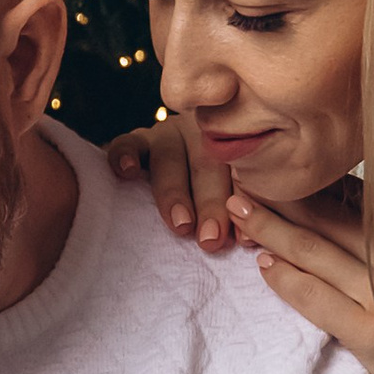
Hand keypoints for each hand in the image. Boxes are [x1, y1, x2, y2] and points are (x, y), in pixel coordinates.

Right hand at [108, 113, 241, 250]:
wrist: (176, 167)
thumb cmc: (215, 190)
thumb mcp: (233, 193)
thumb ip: (240, 212)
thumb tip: (247, 239)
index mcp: (235, 144)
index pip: (241, 172)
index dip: (242, 204)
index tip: (242, 239)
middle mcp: (202, 134)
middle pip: (206, 165)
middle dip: (209, 203)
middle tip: (210, 238)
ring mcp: (167, 134)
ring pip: (168, 159)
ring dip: (173, 193)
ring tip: (180, 224)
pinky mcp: (137, 138)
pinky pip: (127, 143)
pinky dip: (125, 155)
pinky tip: (126, 172)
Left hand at [226, 182, 373, 373]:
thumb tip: (367, 211)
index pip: (367, 202)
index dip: (323, 183)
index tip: (287, 166)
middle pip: (337, 220)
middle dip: (290, 196)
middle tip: (248, 172)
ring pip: (321, 254)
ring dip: (275, 230)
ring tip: (240, 209)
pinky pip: (320, 303)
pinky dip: (290, 281)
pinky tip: (264, 265)